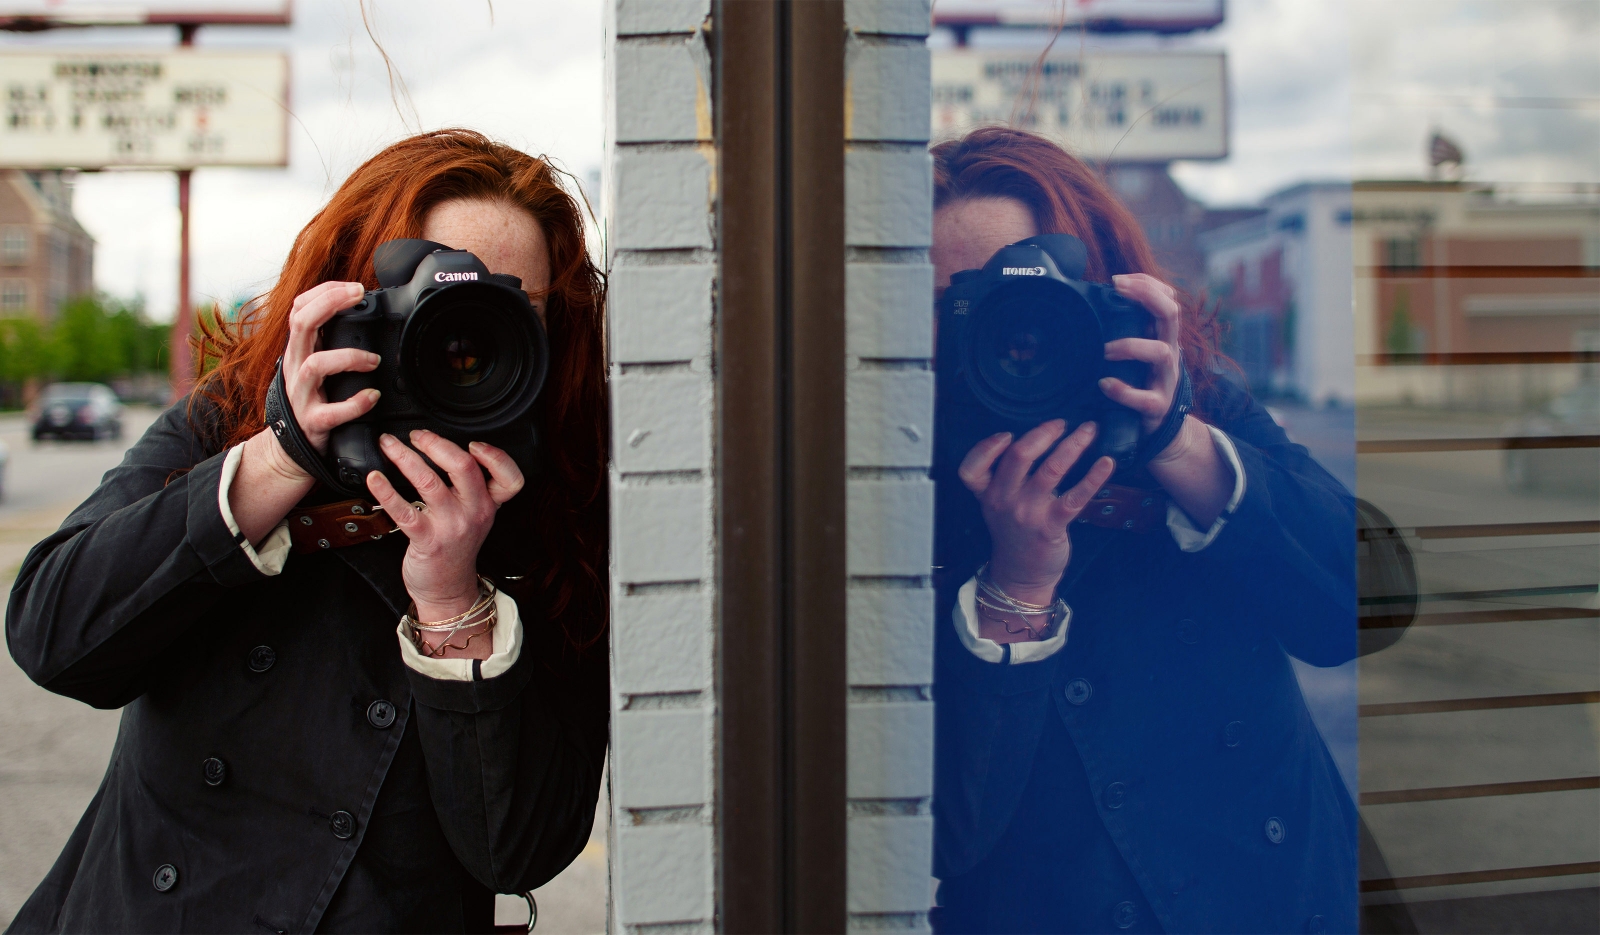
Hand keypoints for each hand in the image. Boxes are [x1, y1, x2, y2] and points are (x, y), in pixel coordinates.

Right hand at [282, 281, 382, 454]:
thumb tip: (360, 314)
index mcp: (299, 350)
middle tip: (358, 296)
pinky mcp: (313, 421)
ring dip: (349, 357)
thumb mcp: (315, 364)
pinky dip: (355, 404)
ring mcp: (302, 394)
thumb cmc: (312, 398)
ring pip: (316, 365)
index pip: (300, 309)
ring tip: (374, 361)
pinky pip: (332, 412)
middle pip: (301, 324)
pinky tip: (372, 397)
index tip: (354, 287)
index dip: (324, 292)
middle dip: (329, 304)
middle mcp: (296, 367)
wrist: (292, 447)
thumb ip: (330, 341)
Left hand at [365, 430, 524, 629]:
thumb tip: (446, 449)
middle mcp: (474, 513)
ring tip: (389, 444)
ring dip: (404, 457)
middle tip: (416, 434)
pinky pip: (403, 511)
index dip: (495, 456)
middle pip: (464, 467)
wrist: (446, 589)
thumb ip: (472, 487)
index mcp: (488, 504)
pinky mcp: (426, 540)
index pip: (509, 478)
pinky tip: (374, 479)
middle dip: (435, 443)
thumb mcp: (476, 516)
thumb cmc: (455, 548)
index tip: (473, 443)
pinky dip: (385, 491)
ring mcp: (451, 526)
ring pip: (429, 482)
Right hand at [958, 420, 1116, 604]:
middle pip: (1018, 457)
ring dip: (1073, 445)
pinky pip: (1075, 497)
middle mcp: (1004, 501)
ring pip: (1051, 469)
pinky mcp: (1051, 526)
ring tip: (1089, 430)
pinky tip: (1106, 463)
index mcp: (987, 494)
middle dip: (1044, 433)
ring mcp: (1028, 513)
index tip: (1007, 433)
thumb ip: (1004, 477)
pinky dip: (1093, 477)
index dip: (987, 447)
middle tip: (1062, 422)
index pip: (972, 468)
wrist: (1021, 575)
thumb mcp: (996, 505)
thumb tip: (1034, 438)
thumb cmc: (1014, 533)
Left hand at [1099, 273, 1182, 437]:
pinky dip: (1123, 390)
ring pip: (1161, 352)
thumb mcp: (1137, 354)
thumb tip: (1089, 308)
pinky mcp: (1157, 406)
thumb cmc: (1140, 383)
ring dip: (1131, 345)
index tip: (1118, 279)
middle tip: (1118, 288)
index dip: (1147, 284)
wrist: (1160, 428)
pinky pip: (1144, 398)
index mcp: (1163, 338)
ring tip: (1105, 350)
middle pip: (1171, 314)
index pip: (1167, 299)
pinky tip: (1104, 384)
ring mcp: (1165, 379)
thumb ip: (1123, 333)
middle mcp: (1169, 353)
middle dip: (1147, 295)